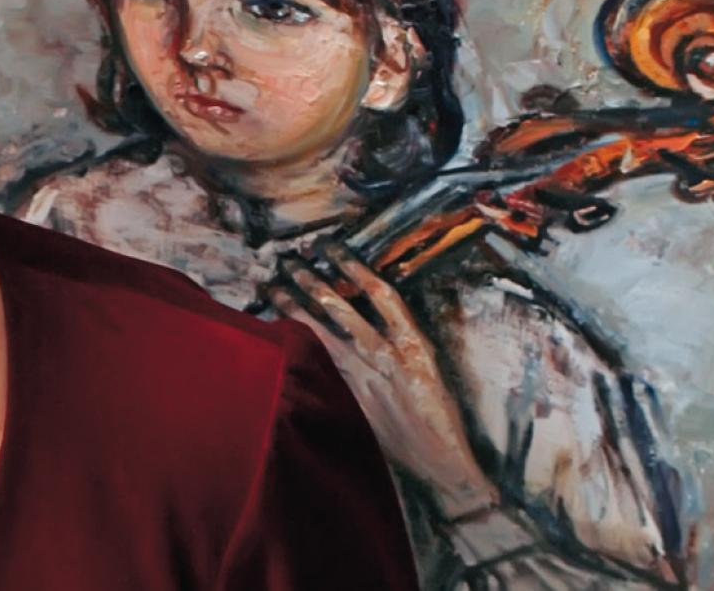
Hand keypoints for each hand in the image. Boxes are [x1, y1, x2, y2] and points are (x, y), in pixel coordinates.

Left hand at [268, 243, 497, 518]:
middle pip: (342, 309)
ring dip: (295, 310)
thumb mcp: (431, 370)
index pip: (381, 295)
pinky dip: (295, 350)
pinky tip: (275, 337)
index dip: (355, 268)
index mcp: (413, 345)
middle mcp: (385, 357)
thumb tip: (372, 310)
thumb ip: (402, 341)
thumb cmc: (440, 416)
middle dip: (314, 283)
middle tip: (290, 261)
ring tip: (273, 289)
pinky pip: (315, 368)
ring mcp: (362, 380)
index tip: (333, 249)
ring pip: (320, 335)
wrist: (440, 463)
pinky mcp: (347, 401)